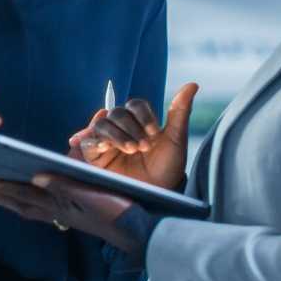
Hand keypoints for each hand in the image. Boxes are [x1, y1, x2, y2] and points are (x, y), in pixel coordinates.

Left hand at [0, 174, 141, 253]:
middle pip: (24, 204)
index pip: (26, 195)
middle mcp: (60, 213)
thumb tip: (35, 177)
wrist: (137, 233)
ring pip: (34, 209)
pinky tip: (33, 202)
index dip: (4, 187)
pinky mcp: (77, 217)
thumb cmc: (117, 211)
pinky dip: (34, 205)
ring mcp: (68, 217)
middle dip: (3, 196)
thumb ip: (64, 186)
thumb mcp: (91, 195)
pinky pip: (47, 211)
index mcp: (60, 206)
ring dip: (15, 202)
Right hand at [67, 82, 198, 189]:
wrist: (157, 195)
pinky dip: (95, 141)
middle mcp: (122, 130)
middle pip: (117, 113)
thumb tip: (193, 84)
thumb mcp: (175, 140)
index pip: (135, 105)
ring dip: (117, 134)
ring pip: (101, 123)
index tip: (154, 133)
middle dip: (131, 127)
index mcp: (140, 123)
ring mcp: (107, 143)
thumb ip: (180, 112)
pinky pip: (87, 143)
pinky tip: (107, 149)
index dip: (144, 115)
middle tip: (144, 147)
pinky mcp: (95, 158)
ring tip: (131, 149)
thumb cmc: (167, 170)